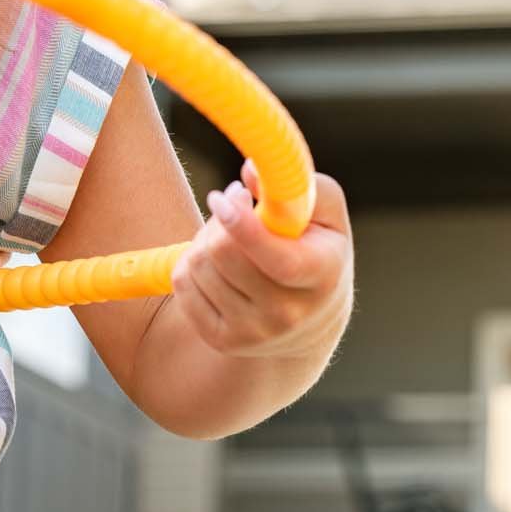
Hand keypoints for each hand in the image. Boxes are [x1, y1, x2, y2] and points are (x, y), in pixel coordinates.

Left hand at [168, 161, 351, 360]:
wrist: (312, 323)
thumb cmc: (317, 253)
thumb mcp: (327, 216)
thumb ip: (299, 185)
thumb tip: (250, 171)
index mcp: (320, 276)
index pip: (273, 256)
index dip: (240, 222)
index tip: (226, 196)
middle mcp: (287, 313)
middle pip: (223, 253)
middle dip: (221, 218)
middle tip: (232, 206)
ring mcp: (253, 333)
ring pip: (198, 265)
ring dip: (205, 239)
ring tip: (228, 239)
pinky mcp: (222, 340)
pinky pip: (183, 285)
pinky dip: (191, 264)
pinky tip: (215, 263)